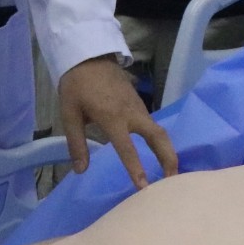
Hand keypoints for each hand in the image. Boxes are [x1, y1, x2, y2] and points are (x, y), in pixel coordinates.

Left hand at [57, 56, 178, 189]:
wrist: (89, 56)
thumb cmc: (77, 86)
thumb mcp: (69, 115)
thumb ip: (76, 144)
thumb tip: (80, 171)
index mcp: (113, 119)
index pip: (128, 149)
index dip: (136, 169)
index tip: (145, 188)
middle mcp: (132, 114)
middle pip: (159, 138)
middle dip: (169, 158)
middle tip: (173, 179)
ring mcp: (139, 107)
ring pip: (159, 131)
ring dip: (167, 150)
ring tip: (170, 171)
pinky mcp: (140, 103)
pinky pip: (153, 124)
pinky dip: (159, 140)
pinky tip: (157, 151)